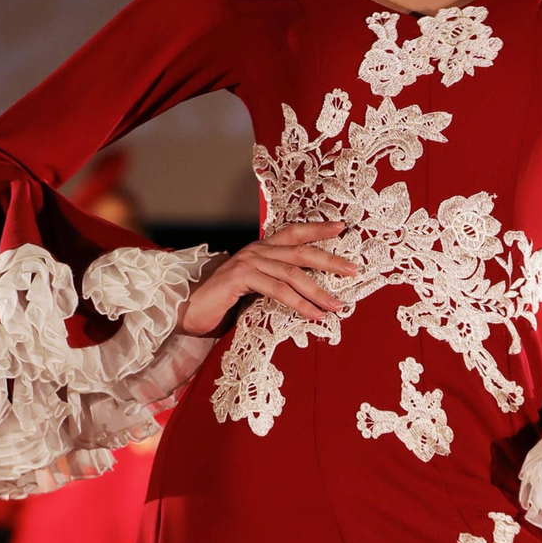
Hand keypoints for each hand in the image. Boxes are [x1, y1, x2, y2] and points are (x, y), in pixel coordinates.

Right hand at [180, 220, 359, 336]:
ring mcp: (248, 262)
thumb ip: (275, 285)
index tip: (341, 228)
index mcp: (261, 250)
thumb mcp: (254, 290)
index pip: (293, 233)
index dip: (317, 229)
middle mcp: (256, 251)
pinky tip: (313, 314)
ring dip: (318, 291)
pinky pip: (277, 290)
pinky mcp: (240, 278)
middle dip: (329, 260)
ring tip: (337, 306)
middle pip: (300, 251)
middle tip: (353, 270)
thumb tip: (306, 294)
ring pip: (292, 273)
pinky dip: (299, 303)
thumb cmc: (222, 303)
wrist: (188, 310)